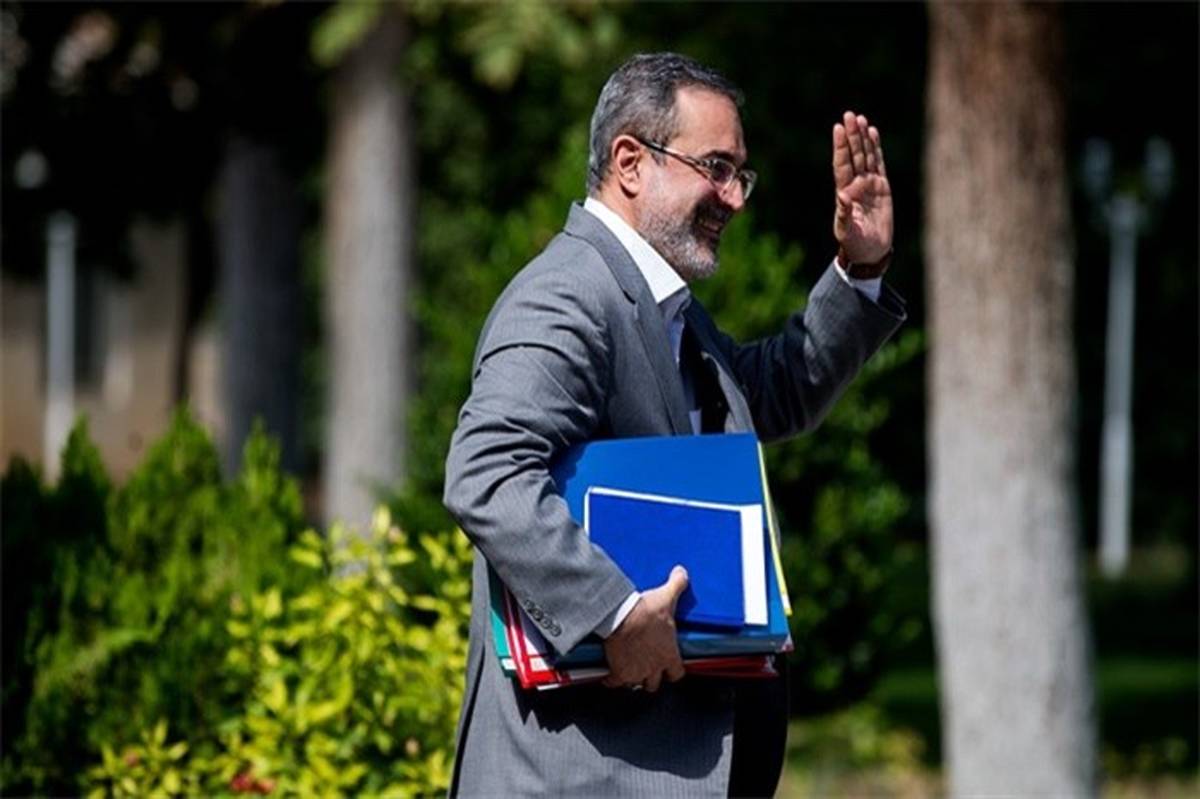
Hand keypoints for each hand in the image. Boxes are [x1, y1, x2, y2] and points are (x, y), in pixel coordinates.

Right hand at [601, 566, 688, 692]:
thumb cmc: (645, 612)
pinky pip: (614, 683)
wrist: (621, 616)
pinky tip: (609, 675)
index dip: (673, 671)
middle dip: (651, 677)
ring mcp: (636, 672)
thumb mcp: (666, 597)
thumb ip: (677, 585)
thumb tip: (682, 573)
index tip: (669, 667)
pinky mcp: (619, 673)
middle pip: (655, 684)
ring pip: (636, 685)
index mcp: (669, 655)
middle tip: (647, 668)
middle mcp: (654, 668)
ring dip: (633, 679)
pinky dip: (611, 680)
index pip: (677, 674)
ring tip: (629, 671)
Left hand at [832, 110, 892, 264]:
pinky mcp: (882, 187)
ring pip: (865, 156)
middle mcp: (855, 184)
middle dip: (851, 136)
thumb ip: (843, 214)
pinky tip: (873, 133)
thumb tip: (841, 195)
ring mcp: (868, 184)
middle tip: (849, 115)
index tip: (838, 128)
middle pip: (853, 155)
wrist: (870, 251)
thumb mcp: (846, 231)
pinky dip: (876, 148)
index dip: (840, 146)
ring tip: (860, 119)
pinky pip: (878, 164)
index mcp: (844, 192)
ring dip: (862, 138)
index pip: (842, 164)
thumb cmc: (855, 243)